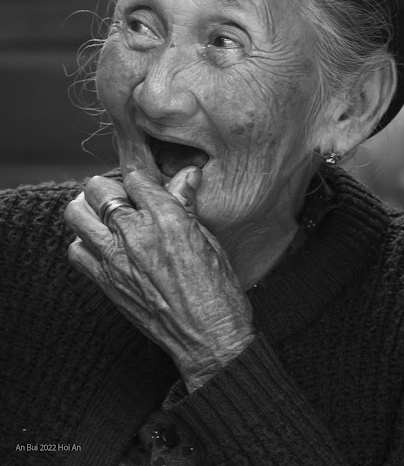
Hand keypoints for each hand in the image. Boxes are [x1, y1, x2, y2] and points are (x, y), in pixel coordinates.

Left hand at [64, 166, 253, 391]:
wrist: (208, 338)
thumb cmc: (217, 290)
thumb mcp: (209, 240)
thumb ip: (188, 205)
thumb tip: (188, 175)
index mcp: (167, 218)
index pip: (135, 177)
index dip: (139, 179)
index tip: (142, 186)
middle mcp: (136, 233)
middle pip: (98, 188)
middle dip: (106, 187)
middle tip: (117, 197)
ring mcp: (115, 258)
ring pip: (76, 214)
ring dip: (87, 209)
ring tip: (102, 217)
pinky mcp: (105, 283)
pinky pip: (75, 251)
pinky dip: (83, 244)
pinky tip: (101, 248)